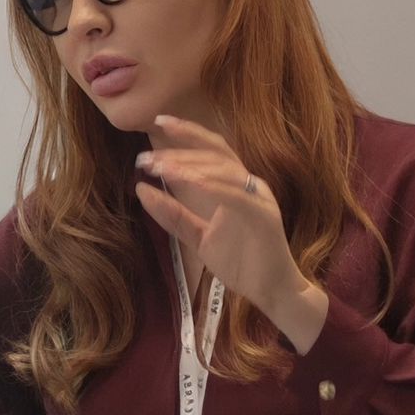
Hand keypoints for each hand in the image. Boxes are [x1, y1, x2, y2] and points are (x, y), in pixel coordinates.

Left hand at [134, 115, 327, 353]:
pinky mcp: (265, 216)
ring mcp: (259, 198)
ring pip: (224, 169)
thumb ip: (173, 214)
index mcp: (236, 185)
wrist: (272, 291)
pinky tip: (188, 181)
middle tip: (145, 156)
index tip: (158, 122)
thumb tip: (141, 190)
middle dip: (180, 147)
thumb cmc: (240, 262)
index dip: (187, 133)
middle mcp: (250, 185)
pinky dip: (212, 185)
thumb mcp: (198, 236)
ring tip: (159, 167)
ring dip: (189, 165)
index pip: (212, 150)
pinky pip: (236, 195)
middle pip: (216, 152)